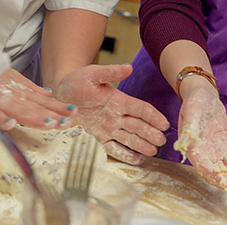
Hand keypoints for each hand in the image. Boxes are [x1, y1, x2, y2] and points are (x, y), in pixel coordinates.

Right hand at [0, 68, 77, 130]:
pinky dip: (1, 118)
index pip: (44, 102)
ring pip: (18, 110)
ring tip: (48, 123)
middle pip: (35, 107)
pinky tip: (10, 124)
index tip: (74, 112)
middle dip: (51, 115)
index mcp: (21, 92)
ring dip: (33, 117)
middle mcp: (14, 96)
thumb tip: (49, 94)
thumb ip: (31, 89)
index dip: (59, 107)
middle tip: (67, 122)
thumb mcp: (14, 79)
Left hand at [54, 63, 169, 164]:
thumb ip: (111, 72)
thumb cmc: (78, 81)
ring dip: (141, 145)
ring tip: (153, 152)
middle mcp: (116, 115)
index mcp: (118, 100)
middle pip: (138, 125)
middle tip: (161, 141)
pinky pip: (113, 148)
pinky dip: (125, 154)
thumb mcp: (93, 73)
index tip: (164, 123)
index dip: (153, 116)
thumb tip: (129, 67)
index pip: (140, 109)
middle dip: (150, 133)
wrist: (61, 94)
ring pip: (129, 138)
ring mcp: (108, 127)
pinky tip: (136, 160)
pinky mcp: (98, 137)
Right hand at [175, 83, 226, 191]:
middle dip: (223, 181)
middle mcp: (202, 152)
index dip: (211, 174)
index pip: (201, 165)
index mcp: (192, 146)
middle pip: (212, 172)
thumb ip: (190, 128)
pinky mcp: (224, 146)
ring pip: (222, 169)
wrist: (205, 93)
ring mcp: (214, 150)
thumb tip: (182, 145)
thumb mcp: (192, 111)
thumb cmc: (195, 100)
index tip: (222, 180)